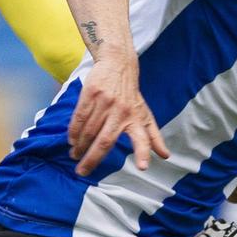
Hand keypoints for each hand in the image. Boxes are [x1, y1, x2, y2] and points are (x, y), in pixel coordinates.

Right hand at [68, 55, 167, 174]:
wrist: (118, 64)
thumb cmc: (131, 95)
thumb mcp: (144, 114)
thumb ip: (153, 136)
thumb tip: (165, 156)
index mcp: (136, 119)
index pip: (143, 138)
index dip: (143, 152)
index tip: (143, 167)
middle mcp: (122, 112)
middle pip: (105, 141)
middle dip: (92, 159)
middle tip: (82, 172)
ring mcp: (105, 103)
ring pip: (89, 131)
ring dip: (80, 146)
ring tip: (75, 156)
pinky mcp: (91, 94)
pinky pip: (79, 118)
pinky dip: (74, 132)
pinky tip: (71, 140)